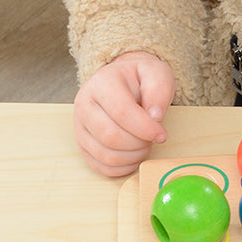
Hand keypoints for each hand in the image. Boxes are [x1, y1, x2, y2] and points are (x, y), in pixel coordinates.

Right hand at [74, 51, 175, 176]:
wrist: (122, 80)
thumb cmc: (140, 78)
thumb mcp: (156, 73)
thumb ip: (158, 91)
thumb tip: (155, 117)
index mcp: (102, 83)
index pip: (121, 112)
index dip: (144, 128)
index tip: (161, 134)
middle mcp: (85, 103)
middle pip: (110, 136)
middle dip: (139, 143)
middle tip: (153, 137)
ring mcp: (80, 125)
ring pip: (105, 154)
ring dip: (132, 157)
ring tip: (144, 144)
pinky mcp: (82, 143)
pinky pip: (99, 165)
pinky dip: (121, 167)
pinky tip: (134, 156)